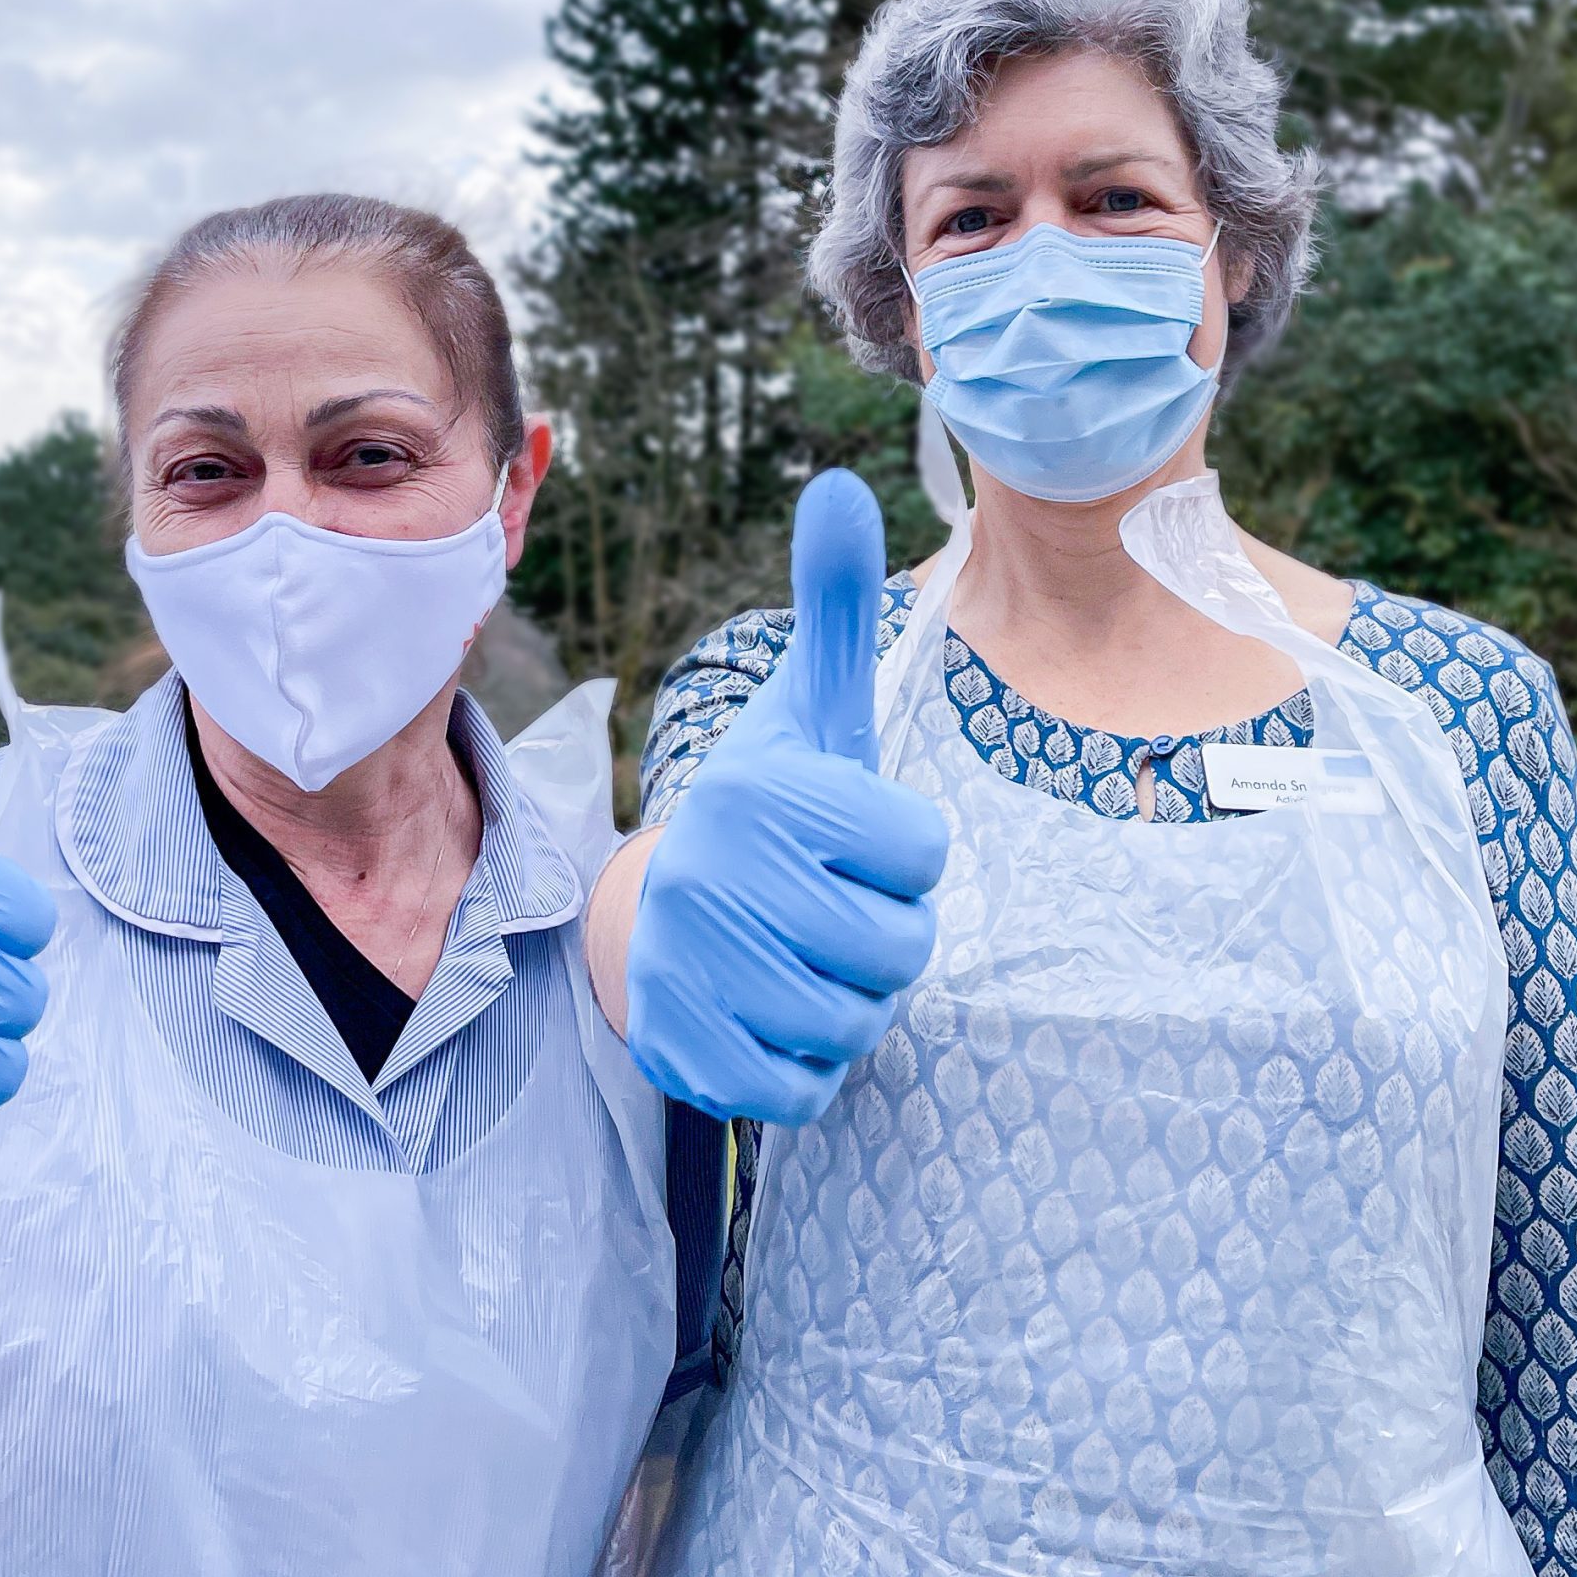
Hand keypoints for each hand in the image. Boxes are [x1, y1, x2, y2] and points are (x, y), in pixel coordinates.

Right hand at [626, 470, 947, 1125]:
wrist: (653, 916)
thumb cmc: (767, 814)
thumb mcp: (808, 713)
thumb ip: (835, 606)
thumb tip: (843, 486)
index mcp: (767, 792)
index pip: (923, 852)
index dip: (904, 856)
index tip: (850, 843)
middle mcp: (720, 876)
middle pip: (901, 949)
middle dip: (886, 941)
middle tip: (833, 913)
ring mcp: (695, 970)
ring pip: (859, 1023)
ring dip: (852, 1006)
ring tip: (804, 962)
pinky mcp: (684, 1053)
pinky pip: (806, 1091)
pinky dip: (807, 1068)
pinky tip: (774, 1018)